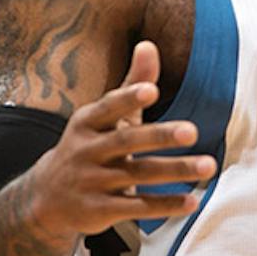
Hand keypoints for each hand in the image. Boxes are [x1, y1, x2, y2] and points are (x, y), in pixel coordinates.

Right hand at [9, 40, 212, 240]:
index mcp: (87, 122)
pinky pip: (137, 207)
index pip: (108, 107)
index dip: (128, 99)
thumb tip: (149, 45)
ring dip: (175, 170)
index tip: (151, 91)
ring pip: (138, 175)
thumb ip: (131, 84)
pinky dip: (165, 205)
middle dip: (159, 136)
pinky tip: (193, 201)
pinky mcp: (100, 210)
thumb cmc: (89, 147)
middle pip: (126, 141)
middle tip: (193, 131)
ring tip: (209, 165)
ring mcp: (92, 182)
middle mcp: (87, 150)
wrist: (47, 199)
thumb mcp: (104, 117)